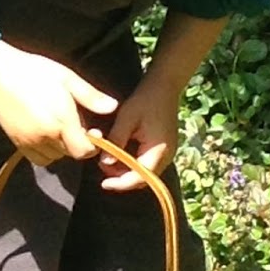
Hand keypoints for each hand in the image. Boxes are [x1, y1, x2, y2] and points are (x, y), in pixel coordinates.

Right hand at [0, 41, 117, 166]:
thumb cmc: (36, 71)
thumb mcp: (67, 78)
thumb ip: (90, 97)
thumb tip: (112, 107)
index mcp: (62, 120)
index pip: (84, 151)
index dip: (92, 145)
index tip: (92, 131)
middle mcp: (46, 135)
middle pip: (70, 153)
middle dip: (76, 142)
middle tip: (73, 121)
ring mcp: (30, 141)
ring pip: (55, 157)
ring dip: (61, 147)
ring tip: (57, 126)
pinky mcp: (17, 142)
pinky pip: (38, 158)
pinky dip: (45, 152)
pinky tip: (44, 134)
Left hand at [100, 74, 182, 191]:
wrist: (164, 86)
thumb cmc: (146, 99)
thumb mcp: (127, 118)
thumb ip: (116, 141)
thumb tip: (104, 163)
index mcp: (158, 151)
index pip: (140, 178)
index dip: (121, 184)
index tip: (103, 183)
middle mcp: (165, 157)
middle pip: (143, 179)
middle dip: (122, 178)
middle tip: (103, 168)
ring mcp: (166, 154)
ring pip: (144, 173)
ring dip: (126, 171)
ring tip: (108, 160)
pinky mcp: (163, 149)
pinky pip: (147, 164)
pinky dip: (132, 164)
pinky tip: (120, 154)